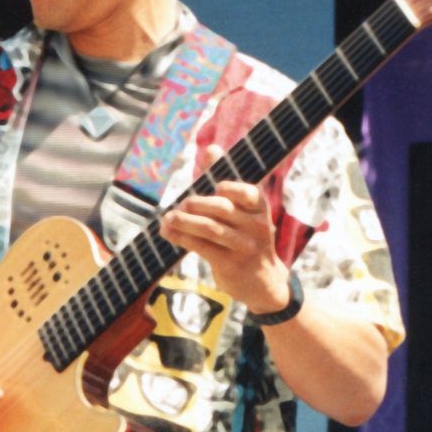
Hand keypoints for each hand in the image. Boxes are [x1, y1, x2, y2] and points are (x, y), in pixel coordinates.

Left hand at [159, 145, 290, 313]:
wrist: (263, 283)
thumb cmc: (245, 238)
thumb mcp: (241, 212)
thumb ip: (224, 180)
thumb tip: (210, 148)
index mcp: (260, 207)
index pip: (246, 191)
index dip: (228, 186)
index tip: (215, 187)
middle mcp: (257, 226)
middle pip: (221, 208)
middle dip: (196, 204)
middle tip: (180, 206)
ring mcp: (245, 247)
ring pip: (210, 228)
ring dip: (184, 221)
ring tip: (168, 218)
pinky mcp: (231, 265)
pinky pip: (202, 247)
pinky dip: (181, 238)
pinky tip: (168, 233)